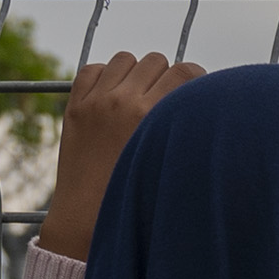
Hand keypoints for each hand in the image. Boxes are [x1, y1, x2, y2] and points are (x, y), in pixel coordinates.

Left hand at [37, 51, 205, 260]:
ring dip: (136, 72)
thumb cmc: (139, 201)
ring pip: (125, 59)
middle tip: (167, 99)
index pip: (186, 72)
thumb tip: (203, 107)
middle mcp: (122, 101)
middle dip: (166, 76)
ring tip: (139, 95)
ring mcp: (95, 101)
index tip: (197, 93)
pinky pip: (93, 69)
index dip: (197, 79)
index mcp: (152, 114)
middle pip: (156, 60)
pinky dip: (105, 76)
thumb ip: (186, 130)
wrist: (87, 220)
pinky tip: (113, 96)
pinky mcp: (75, 106)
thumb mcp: (173, 163)